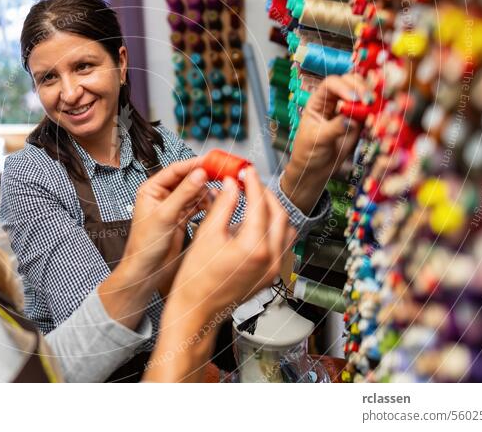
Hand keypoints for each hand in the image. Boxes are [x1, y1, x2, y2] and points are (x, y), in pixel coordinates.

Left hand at [121, 157, 211, 288]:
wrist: (147, 270)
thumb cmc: (144, 245)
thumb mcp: (165, 215)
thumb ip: (183, 193)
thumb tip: (199, 174)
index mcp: (151, 189)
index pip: (175, 170)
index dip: (194, 164)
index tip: (211, 161)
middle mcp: (162, 195)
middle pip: (186, 179)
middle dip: (203, 176)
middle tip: (221, 172)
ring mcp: (172, 207)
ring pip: (194, 191)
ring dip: (206, 190)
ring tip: (220, 190)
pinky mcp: (181, 218)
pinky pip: (196, 205)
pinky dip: (206, 203)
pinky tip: (214, 202)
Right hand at [143, 166, 295, 381]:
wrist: (195, 311)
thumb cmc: (196, 279)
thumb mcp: (207, 234)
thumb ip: (224, 205)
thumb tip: (232, 184)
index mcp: (255, 248)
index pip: (260, 204)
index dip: (252, 183)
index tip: (246, 171)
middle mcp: (271, 260)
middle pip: (279, 215)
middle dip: (265, 195)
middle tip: (250, 182)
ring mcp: (273, 270)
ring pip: (285, 230)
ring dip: (273, 211)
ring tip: (255, 199)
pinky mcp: (270, 276)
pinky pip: (281, 246)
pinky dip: (273, 229)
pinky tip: (256, 222)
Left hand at [283, 73, 366, 213]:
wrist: (316, 169)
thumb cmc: (309, 151)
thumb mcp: (317, 139)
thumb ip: (333, 128)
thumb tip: (350, 120)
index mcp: (318, 101)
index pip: (331, 84)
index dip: (343, 86)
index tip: (353, 98)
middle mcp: (334, 101)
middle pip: (349, 82)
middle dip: (360, 87)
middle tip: (368, 100)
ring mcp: (348, 110)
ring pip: (362, 93)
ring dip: (370, 96)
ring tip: (374, 106)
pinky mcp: (359, 121)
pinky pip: (369, 111)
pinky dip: (376, 110)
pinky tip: (378, 115)